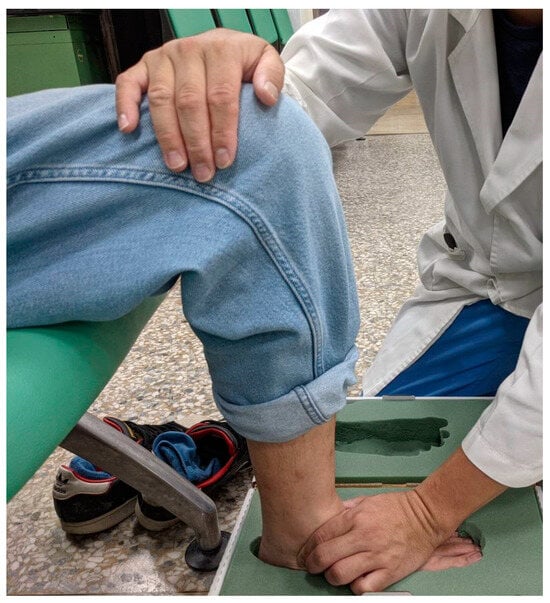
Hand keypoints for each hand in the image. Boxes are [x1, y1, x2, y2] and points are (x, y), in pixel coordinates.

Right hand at [115, 29, 283, 180]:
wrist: (223, 46)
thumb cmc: (244, 64)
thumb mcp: (265, 61)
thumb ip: (272, 74)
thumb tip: (266, 96)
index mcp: (221, 49)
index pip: (221, 96)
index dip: (222, 132)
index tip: (224, 161)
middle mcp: (188, 50)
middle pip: (190, 102)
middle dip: (197, 143)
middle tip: (203, 173)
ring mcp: (163, 57)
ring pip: (161, 100)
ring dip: (168, 137)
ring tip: (178, 166)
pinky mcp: (143, 65)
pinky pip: (127, 83)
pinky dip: (125, 105)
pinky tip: (129, 129)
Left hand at [298, 491, 481, 594]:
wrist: (426, 516)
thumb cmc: (396, 507)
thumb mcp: (366, 500)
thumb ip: (346, 511)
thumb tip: (326, 519)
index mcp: (356, 517)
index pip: (322, 535)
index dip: (308, 547)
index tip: (305, 552)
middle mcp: (364, 537)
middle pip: (326, 556)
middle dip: (313, 564)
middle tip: (311, 566)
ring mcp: (377, 556)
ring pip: (341, 574)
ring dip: (331, 577)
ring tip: (332, 574)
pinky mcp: (390, 571)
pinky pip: (365, 587)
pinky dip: (355, 587)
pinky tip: (354, 580)